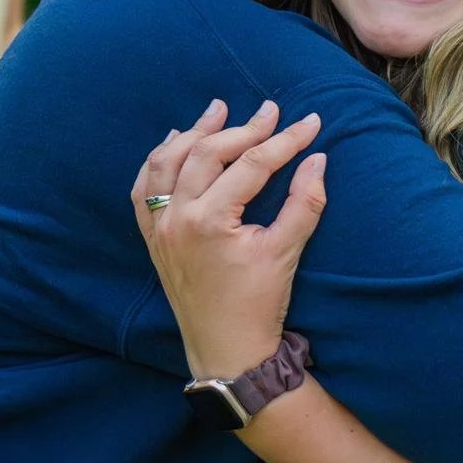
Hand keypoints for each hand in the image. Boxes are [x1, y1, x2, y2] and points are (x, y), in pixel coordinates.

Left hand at [132, 100, 325, 379]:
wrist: (227, 351)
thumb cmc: (258, 304)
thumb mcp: (286, 252)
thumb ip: (304, 202)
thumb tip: (318, 159)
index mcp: (211, 221)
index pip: (252, 164)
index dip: (285, 140)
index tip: (310, 122)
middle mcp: (177, 218)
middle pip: (207, 153)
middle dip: (242, 128)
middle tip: (269, 110)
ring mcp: (160, 227)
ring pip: (167, 162)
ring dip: (193, 133)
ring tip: (218, 110)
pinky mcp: (153, 237)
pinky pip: (145, 188)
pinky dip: (159, 160)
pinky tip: (176, 143)